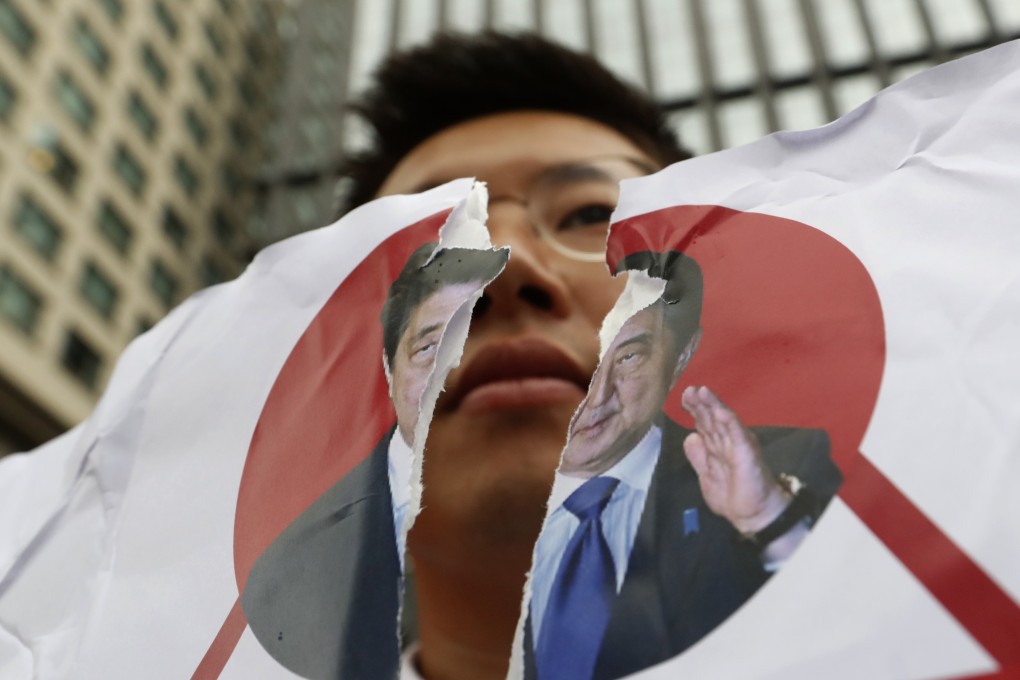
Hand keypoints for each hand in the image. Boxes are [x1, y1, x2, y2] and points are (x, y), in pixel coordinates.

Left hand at [681, 386, 789, 534]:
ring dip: (712, 405)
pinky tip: (719, 411)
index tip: (684, 397)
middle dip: (700, 404)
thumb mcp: (706, 475)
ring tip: (702, 391)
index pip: (704, 424)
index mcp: (717, 447)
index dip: (694, 410)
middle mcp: (727, 441)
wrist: (753, 514)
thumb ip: (697, 457)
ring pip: (723, 420)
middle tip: (689, 389)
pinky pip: (737, 434)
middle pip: (711, 418)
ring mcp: (737, 444)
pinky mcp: (747, 451)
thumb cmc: (732, 496)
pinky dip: (728, 421)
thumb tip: (690, 437)